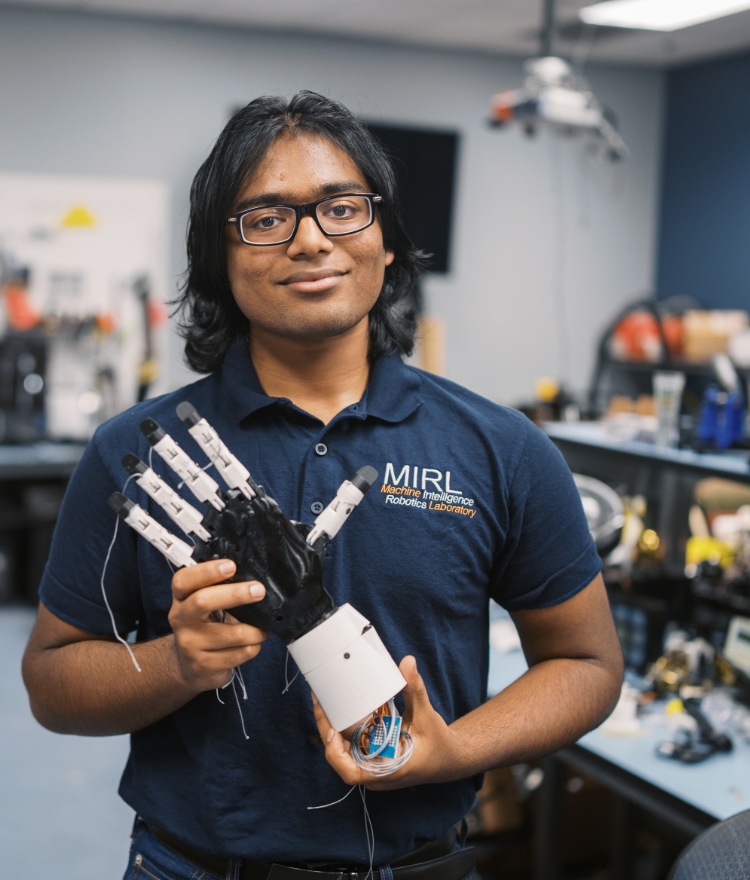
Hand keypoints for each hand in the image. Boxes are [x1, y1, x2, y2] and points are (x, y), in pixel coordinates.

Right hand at [168, 558, 268, 692]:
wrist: (189, 666)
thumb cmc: (203, 627)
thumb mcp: (201, 605)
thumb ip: (218, 588)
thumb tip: (251, 577)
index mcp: (181, 598)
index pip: (184, 580)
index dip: (207, 571)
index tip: (231, 565)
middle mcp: (181, 619)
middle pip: (203, 601)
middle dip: (236, 594)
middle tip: (259, 590)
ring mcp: (191, 645)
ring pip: (233, 633)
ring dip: (256, 630)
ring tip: (263, 628)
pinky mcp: (205, 665)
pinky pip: (241, 653)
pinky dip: (255, 646)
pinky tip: (254, 643)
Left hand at [311, 655, 460, 789]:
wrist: (447, 758)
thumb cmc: (437, 743)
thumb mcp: (426, 715)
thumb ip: (414, 689)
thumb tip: (407, 663)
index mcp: (387, 770)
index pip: (351, 772)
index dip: (336, 753)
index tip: (330, 731)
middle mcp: (375, 772)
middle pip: (340, 756)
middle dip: (327, 728)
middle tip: (319, 700)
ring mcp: (371, 765)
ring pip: (343, 750)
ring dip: (332, 726)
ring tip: (322, 700)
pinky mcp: (371, 756)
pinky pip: (351, 744)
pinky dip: (343, 727)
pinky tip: (336, 707)